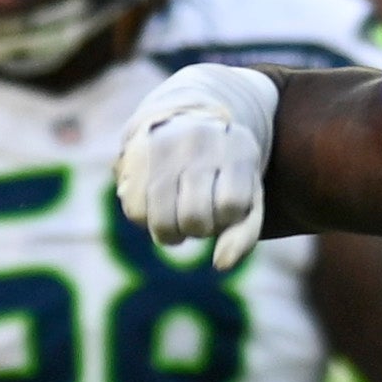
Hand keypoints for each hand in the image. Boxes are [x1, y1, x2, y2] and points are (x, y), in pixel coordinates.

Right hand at [113, 63, 279, 267]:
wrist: (188, 115)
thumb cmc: (225, 170)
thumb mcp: (248, 195)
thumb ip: (244, 234)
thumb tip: (220, 265)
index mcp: (236, 147)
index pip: (230, 206)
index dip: (227, 217)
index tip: (226, 202)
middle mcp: (198, 141)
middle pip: (195, 218)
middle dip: (200, 228)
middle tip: (201, 212)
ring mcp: (162, 147)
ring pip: (163, 222)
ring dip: (173, 233)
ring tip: (179, 215)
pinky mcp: (132, 156)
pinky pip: (135, 212)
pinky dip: (148, 219)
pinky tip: (158, 203)